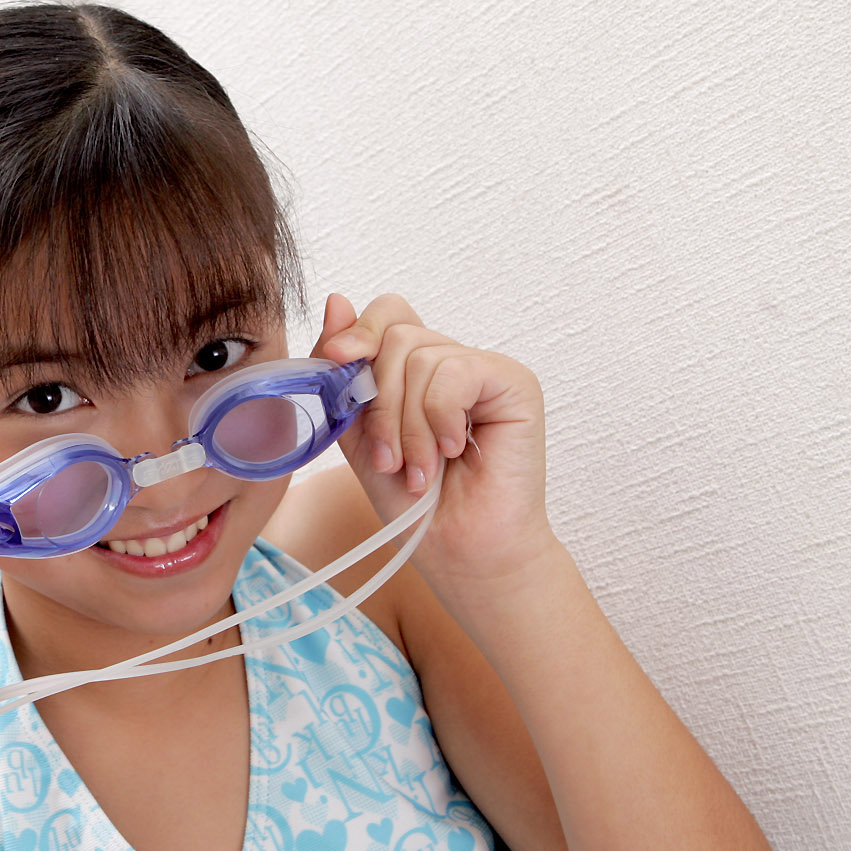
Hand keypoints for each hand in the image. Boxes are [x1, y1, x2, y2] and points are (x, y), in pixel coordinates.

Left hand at [312, 292, 558, 599]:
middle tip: (391, 459)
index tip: (337, 360)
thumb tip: (337, 300)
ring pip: (419, 357)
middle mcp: (450, 361)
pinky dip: (441, 418)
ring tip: (421, 470)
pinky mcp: (514, 382)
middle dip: (379, 402)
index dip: (357, 331)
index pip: (385, 315)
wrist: (458, 550)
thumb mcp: (359, 433)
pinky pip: (455, 372)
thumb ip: (344, 373)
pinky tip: (455, 450)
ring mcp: (483, 369)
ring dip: (409, 426)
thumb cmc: (413, 503)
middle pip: (395, 335)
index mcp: (413, 370)